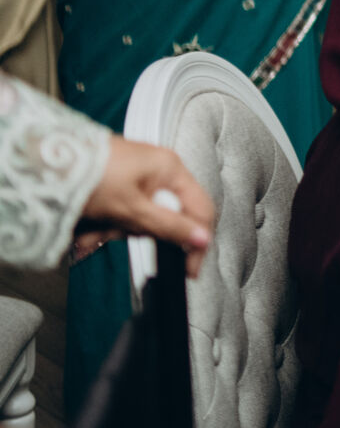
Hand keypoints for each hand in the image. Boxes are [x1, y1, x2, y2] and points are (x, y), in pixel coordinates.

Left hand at [76, 136, 215, 277]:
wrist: (46, 158)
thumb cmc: (92, 176)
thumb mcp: (133, 208)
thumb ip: (170, 226)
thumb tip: (203, 240)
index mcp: (171, 170)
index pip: (200, 210)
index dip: (197, 242)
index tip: (189, 271)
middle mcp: (159, 172)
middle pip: (166, 216)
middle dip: (137, 233)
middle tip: (114, 235)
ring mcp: (138, 178)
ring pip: (140, 218)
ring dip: (114, 231)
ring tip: (89, 233)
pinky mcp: (118, 185)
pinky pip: (123, 213)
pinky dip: (105, 225)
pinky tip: (86, 229)